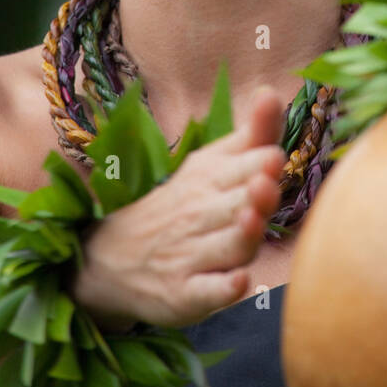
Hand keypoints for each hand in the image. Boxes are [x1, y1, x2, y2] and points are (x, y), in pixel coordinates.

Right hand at [71, 86, 285, 328]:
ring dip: (241, 235)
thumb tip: (271, 91)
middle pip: (235, 205)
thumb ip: (250, 134)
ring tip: (252, 222)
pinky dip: (221, 290)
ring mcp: (190, 256)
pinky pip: (205, 293)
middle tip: (266, 181)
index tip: (274, 154)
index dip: (258, 163)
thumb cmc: (183, 204)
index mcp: (209, 179)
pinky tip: (239, 282)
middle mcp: (199, 215)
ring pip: (225, 247)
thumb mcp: (211, 164)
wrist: (112, 257)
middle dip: (253, 195)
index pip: (239, 168)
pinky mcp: (183, 295)